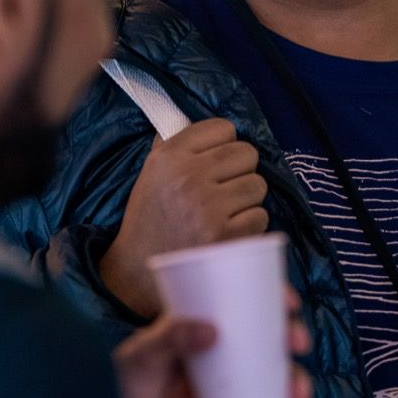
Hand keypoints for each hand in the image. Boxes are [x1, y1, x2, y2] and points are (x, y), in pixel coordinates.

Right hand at [101, 118, 268, 317]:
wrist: (138, 270)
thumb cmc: (150, 217)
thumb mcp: (152, 172)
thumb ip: (178, 145)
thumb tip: (216, 128)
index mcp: (169, 156)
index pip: (223, 128)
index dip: (224, 145)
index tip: (215, 162)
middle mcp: (188, 177)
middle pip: (247, 153)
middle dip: (240, 170)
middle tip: (224, 188)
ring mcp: (208, 208)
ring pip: (258, 184)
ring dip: (247, 198)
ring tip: (225, 211)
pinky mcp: (225, 236)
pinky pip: (260, 215)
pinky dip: (250, 224)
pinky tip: (229, 230)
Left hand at [114, 293, 313, 397]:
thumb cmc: (114, 388)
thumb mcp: (140, 355)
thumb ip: (171, 338)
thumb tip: (213, 330)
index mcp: (196, 326)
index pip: (239, 303)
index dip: (270, 299)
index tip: (289, 301)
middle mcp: (214, 353)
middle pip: (263, 338)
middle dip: (289, 336)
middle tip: (296, 341)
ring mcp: (220, 386)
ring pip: (267, 377)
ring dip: (290, 379)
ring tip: (297, 390)